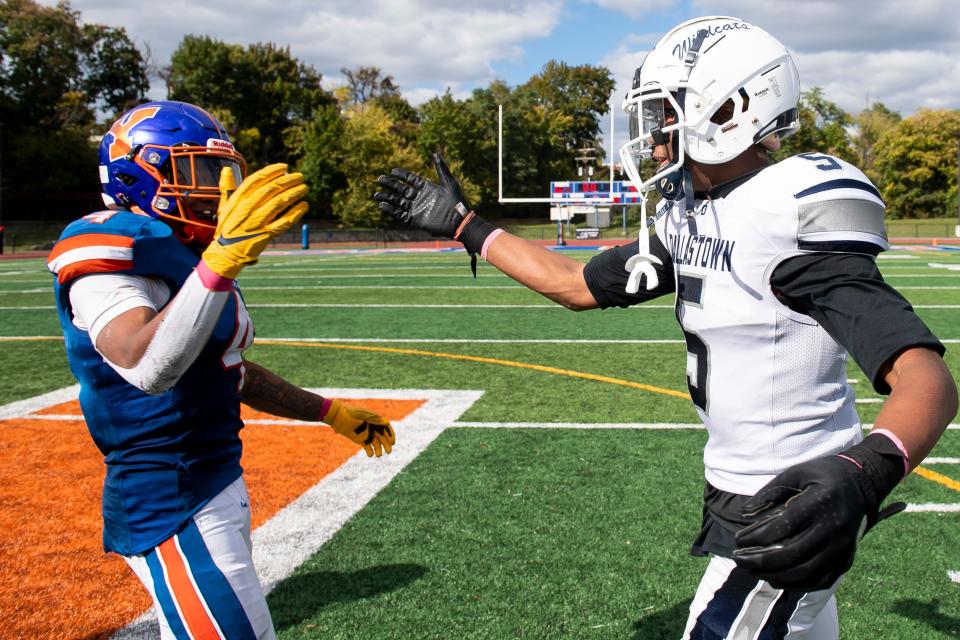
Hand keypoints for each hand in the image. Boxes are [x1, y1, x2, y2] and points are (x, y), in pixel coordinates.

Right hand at [201, 163, 308, 278]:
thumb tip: (226, 169)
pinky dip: (295, 213)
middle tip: (300, 176)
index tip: (284, 167)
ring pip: (279, 203)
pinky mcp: (266, 234)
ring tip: (304, 187)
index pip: (257, 180)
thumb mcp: (224, 206)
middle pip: (271, 189)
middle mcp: (248, 208)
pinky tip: (304, 205)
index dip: (272, 171)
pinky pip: (284, 221)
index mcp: (238, 199)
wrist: (226, 252)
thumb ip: (227, 187)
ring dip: (294, 193)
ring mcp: (257, 222)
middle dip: (287, 181)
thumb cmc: (228, 227)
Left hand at [323, 399, 394, 456]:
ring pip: (376, 443)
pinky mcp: (360, 439)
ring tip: (379, 455)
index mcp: (375, 420)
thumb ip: (375, 419)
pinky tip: (370, 454)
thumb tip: (387, 423)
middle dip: (386, 444)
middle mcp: (373, 427)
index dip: (390, 435)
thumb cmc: (352, 414)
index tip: (392, 442)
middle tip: (389, 451)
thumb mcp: (365, 416)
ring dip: (379, 449)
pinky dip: (370, 451)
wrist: (339, 417)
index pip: (386, 428)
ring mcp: (366, 434)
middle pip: (382, 437)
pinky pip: (367, 446)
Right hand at [374, 153, 469, 238]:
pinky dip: (391, 211)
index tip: (392, 171)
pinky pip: (400, 215)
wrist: (459, 221)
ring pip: (398, 202)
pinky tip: (382, 205)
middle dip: (390, 185)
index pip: (411, 180)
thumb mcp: (449, 182)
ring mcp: (417, 209)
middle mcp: (420, 198)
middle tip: (379, 179)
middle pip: (401, 190)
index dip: (401, 175)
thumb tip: (435, 153)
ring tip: (376, 195)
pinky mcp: (416, 220)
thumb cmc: (456, 202)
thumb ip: (441, 168)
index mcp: (427, 188)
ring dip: (387, 198)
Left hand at [732, 433, 905, 589]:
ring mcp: (842, 547)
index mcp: (819, 504)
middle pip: (792, 555)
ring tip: (753, 571)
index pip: (782, 528)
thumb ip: (770, 492)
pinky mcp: (847, 559)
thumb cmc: (823, 475)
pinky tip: (777, 580)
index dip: (755, 538)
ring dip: (775, 576)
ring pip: (806, 572)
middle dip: (760, 562)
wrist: (863, 483)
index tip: (738, 539)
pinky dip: (797, 584)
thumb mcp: (796, 472)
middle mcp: (833, 529)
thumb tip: (744, 513)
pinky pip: (821, 580)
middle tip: (739, 559)